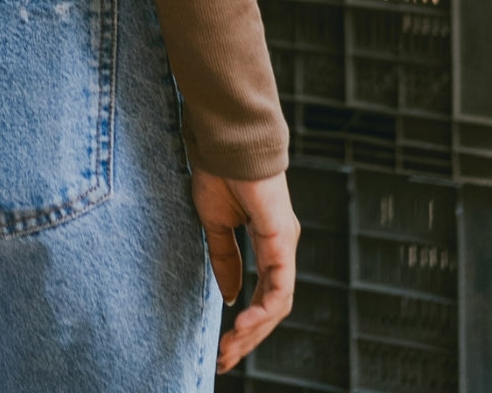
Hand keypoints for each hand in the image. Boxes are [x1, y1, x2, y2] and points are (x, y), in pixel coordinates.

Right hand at [191, 167, 298, 374]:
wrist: (225, 140)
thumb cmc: (219, 172)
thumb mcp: (215, 224)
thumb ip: (224, 259)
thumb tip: (229, 294)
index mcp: (269, 242)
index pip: (264, 295)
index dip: (246, 324)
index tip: (224, 347)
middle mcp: (282, 247)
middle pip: (273, 307)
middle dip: (249, 338)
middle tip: (225, 360)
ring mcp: (285, 244)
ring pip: (278, 304)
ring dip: (254, 331)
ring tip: (230, 349)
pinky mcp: (282, 239)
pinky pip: (279, 287)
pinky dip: (262, 310)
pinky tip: (242, 324)